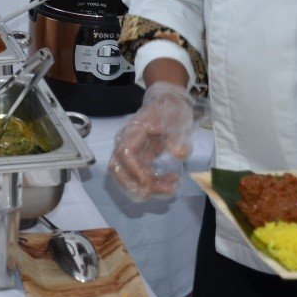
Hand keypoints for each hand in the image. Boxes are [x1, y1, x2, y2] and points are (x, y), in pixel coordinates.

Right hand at [109, 81, 194, 200]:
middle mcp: (127, 141)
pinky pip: (140, 175)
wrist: (168, 104)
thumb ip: (178, 137)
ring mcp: (132, 151)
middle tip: (153, 192)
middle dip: (132, 185)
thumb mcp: (179, 120)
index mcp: (135, 131)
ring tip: (170, 189)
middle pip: (117, 167)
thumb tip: (178, 154)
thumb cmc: (171, 110)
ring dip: (145, 188)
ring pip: (127, 175)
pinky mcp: (140, 158)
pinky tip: (171, 182)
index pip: (125, 153)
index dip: (133, 170)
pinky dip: (154, 183)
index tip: (148, 182)